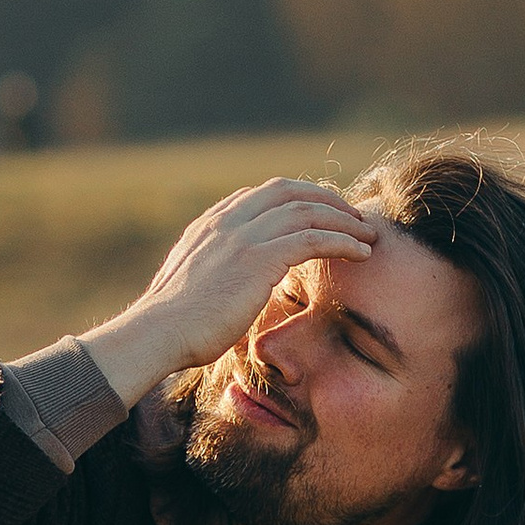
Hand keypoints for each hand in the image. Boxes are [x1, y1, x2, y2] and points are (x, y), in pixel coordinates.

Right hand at [81, 178, 375, 411]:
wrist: (156, 334)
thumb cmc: (172, 326)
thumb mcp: (191, 286)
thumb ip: (212, 272)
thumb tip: (226, 283)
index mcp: (211, 224)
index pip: (264, 193)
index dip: (300, 198)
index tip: (323, 214)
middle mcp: (228, 221)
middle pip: (291, 190)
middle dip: (327, 199)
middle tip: (354, 216)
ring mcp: (243, 236)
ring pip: (308, 210)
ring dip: (344, 220)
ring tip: (368, 235)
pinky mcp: (258, 258)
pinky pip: (313, 238)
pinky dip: (342, 241)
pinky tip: (361, 253)